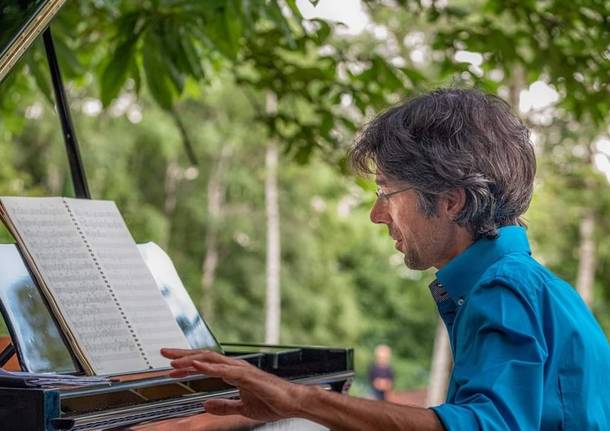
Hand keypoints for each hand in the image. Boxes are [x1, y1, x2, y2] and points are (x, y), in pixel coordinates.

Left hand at [161, 348, 309, 422]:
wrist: (293, 402)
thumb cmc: (272, 402)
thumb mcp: (242, 408)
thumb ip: (224, 406)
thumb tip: (205, 405)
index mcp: (234, 372)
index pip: (206, 364)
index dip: (187, 364)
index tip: (170, 367)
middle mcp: (235, 367)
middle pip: (204, 357)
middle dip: (183, 355)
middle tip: (163, 353)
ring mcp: (241, 369)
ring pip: (211, 360)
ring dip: (191, 359)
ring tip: (173, 360)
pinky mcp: (247, 376)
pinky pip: (224, 370)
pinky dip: (208, 366)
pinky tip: (195, 365)